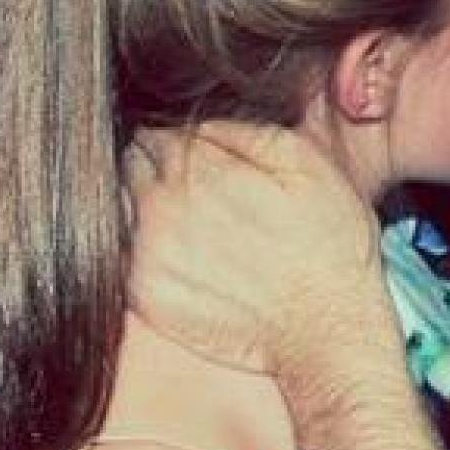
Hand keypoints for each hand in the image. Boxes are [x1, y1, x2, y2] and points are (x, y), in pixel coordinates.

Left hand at [126, 121, 387, 373]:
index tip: (206, 154)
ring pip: (122, 208)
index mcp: (196, 168)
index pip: (155, 131)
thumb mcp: (307, 163)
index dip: (181, 137)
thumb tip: (198, 120)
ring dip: (146, 206)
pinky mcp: (143, 295)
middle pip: (131, 165)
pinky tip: (190, 256)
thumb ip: (243, 132)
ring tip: (196, 221)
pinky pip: (124, 254)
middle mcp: (157, 209)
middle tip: (202, 186)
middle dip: (158, 166)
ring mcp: (144, 256)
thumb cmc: (327, 241)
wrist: (325, 329)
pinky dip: (146, 247)